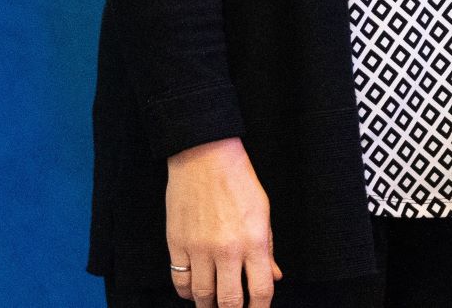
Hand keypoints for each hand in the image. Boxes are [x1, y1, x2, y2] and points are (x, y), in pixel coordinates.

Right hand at [164, 137, 280, 306]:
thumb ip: (268, 249)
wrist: (205, 159)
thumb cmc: (239, 183)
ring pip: (201, 295)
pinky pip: (180, 280)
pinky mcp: (177, 244)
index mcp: (254, 241)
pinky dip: (186, 292)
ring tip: (213, 307)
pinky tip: (194, 292)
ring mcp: (199, 248)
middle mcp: (227, 249)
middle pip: (229, 301)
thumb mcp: (263, 214)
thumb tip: (274, 277)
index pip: (260, 290)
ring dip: (208, 306)